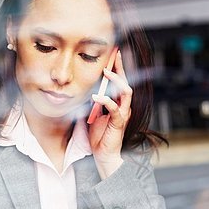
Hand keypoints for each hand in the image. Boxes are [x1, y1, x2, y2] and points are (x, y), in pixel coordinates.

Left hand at [88, 49, 132, 178]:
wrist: (104, 155)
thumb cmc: (99, 137)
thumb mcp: (92, 114)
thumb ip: (91, 101)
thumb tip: (82, 88)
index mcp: (117, 103)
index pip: (119, 80)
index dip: (116, 66)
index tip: (111, 52)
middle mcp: (123, 106)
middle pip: (125, 81)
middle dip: (120, 67)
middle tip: (114, 53)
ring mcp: (123, 113)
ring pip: (126, 91)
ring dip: (116, 80)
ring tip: (106, 72)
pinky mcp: (119, 123)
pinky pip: (115, 109)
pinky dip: (106, 101)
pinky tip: (97, 96)